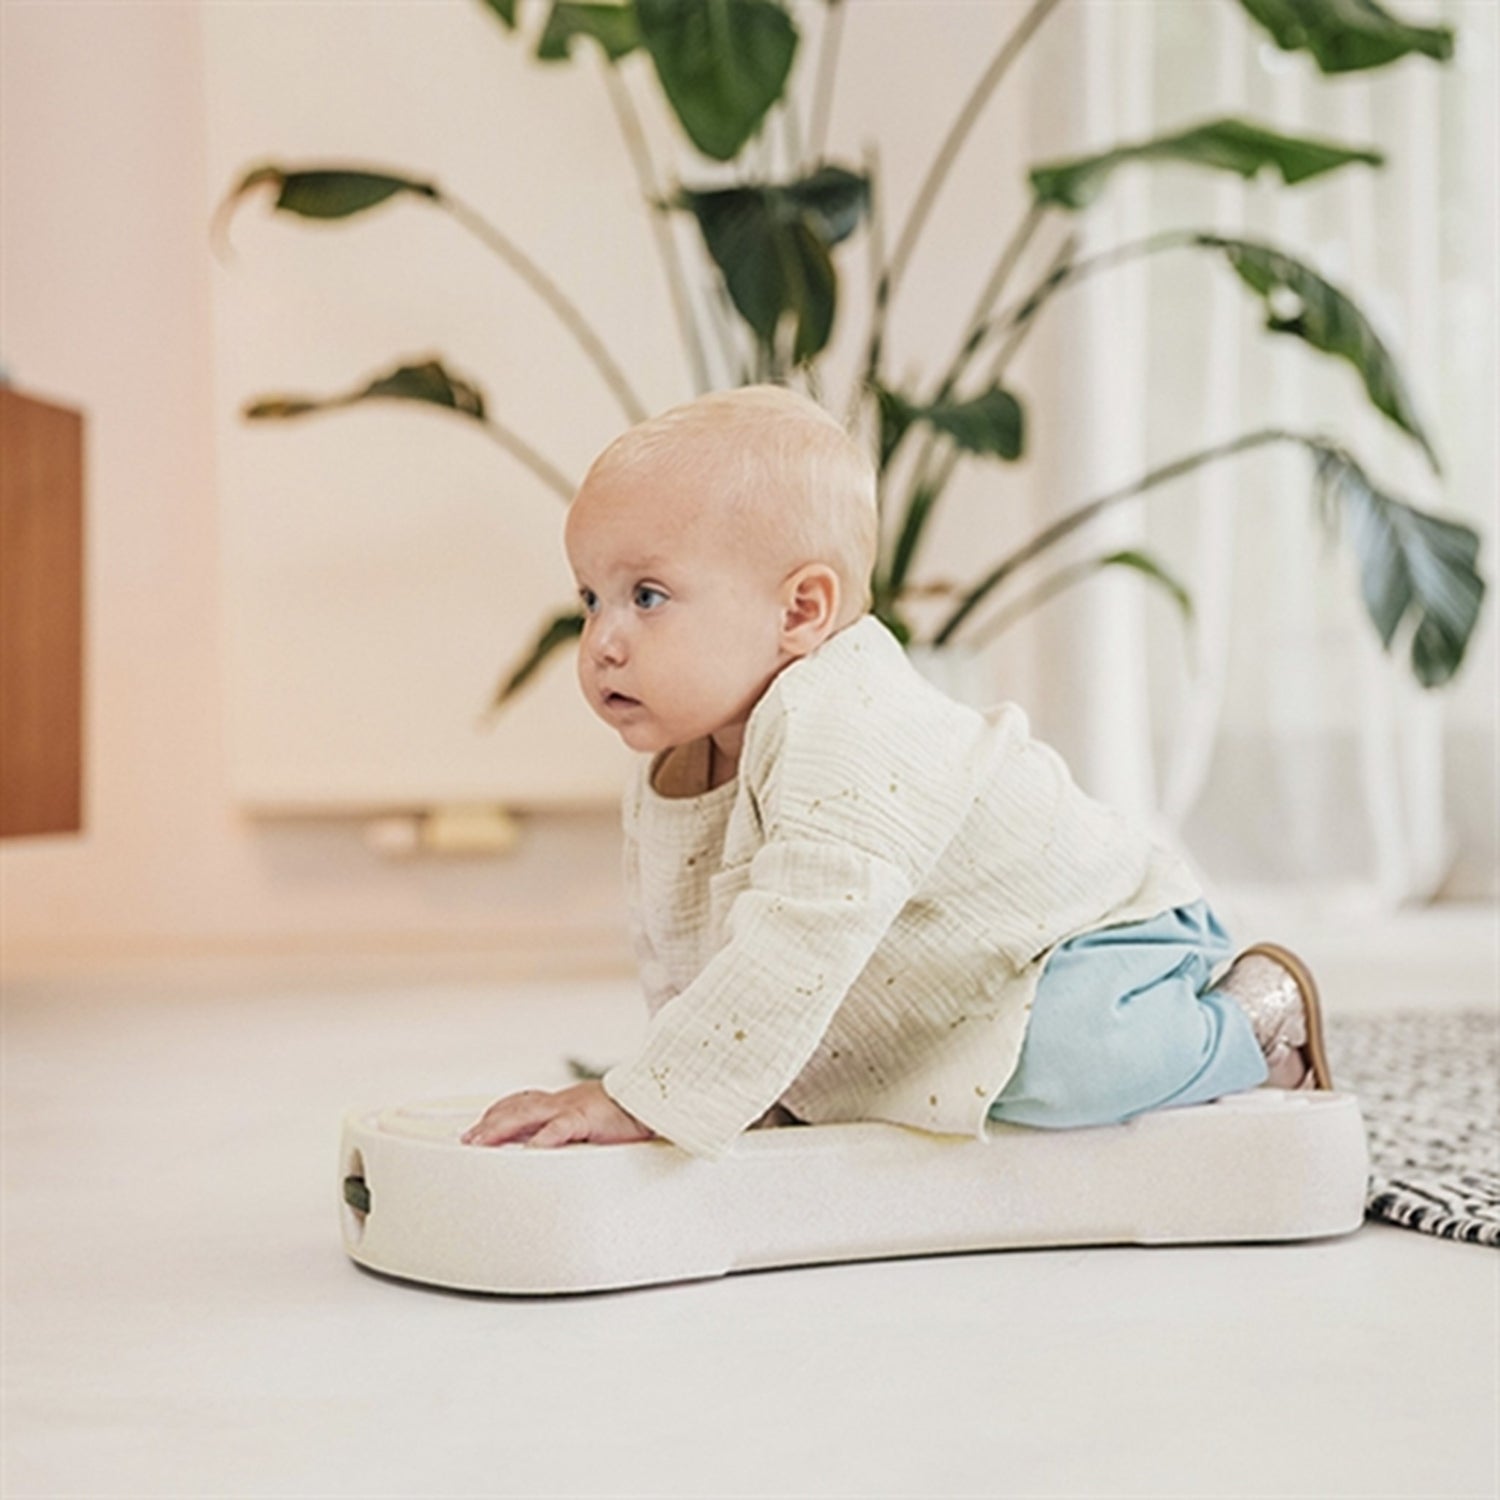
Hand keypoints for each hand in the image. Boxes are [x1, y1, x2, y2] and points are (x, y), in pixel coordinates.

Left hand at [461, 1080, 654, 1148]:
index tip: (477, 1128)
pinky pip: (559, 1129)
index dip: (497, 1114)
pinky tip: (527, 1151)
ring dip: (500, 1127)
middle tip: (467, 1140)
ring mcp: (572, 1107)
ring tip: (481, 1143)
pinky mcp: (587, 1117)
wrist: (655, 1100)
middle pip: (515, 1107)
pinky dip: (541, 1140)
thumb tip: (544, 1151)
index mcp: (562, 1102)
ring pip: (526, 1113)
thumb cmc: (627, 1116)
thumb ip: (568, 1133)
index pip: (521, 1102)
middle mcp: (561, 1101)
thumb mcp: (591, 1123)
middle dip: (489, 1123)